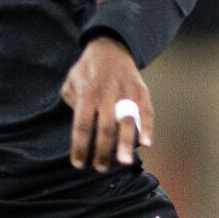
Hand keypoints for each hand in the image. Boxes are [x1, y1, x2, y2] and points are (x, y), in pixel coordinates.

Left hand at [60, 35, 151, 170]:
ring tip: (124, 162)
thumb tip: (80, 130)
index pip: (82, 125)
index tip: (79, 164)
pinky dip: (147, 127)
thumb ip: (72, 103)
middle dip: (102, 151)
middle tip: (100, 168)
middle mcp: (107, 93)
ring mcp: (126, 92)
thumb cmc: (87, 72)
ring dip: (125, 143)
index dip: (80, 146)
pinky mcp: (141, 91)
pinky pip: (146, 111)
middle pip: (104, 127)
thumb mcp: (71, 82)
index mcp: (87, 93)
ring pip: (126, 121)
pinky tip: (146, 144)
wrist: (110, 49)